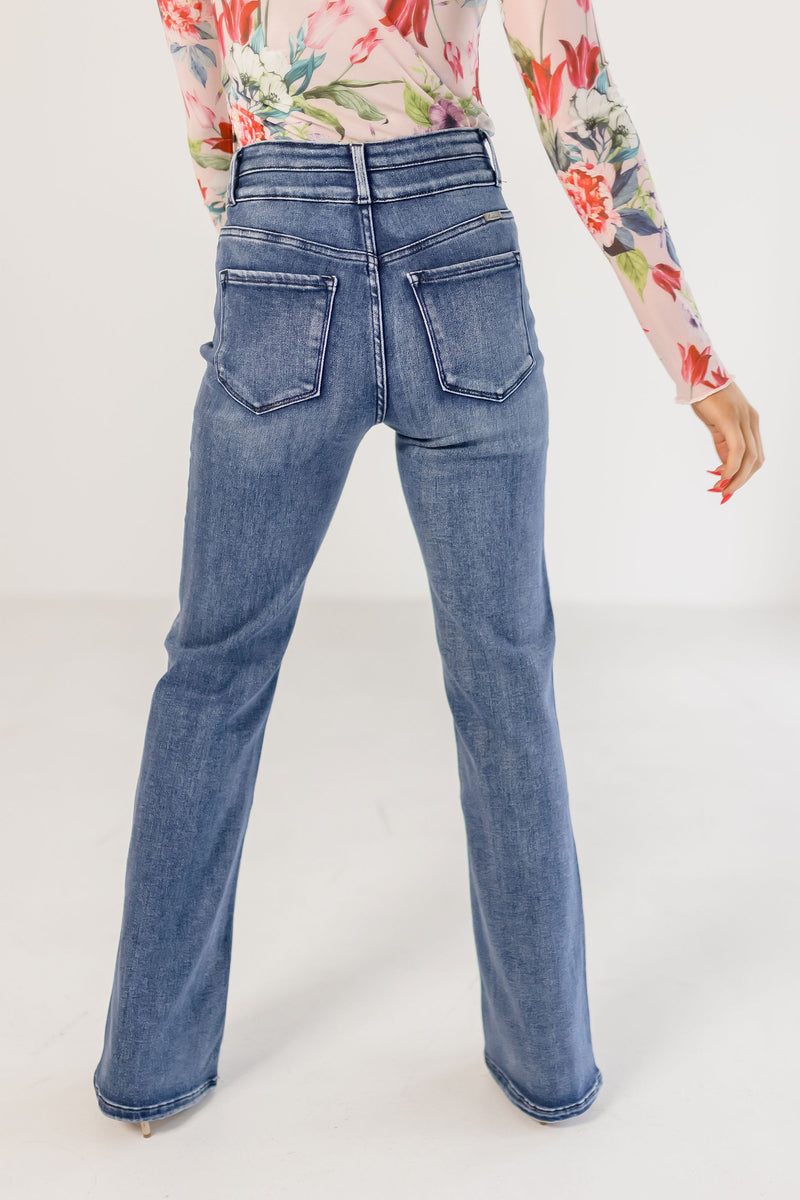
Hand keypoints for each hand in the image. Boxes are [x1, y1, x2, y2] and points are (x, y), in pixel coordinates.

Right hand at [690, 381, 763, 503]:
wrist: (697, 374)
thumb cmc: (704, 398)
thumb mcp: (716, 424)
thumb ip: (723, 444)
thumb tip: (725, 466)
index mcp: (750, 422)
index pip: (755, 455)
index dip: (745, 474)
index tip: (728, 486)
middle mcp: (752, 421)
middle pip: (756, 460)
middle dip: (742, 480)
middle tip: (724, 493)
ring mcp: (744, 419)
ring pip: (750, 458)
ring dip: (737, 478)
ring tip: (721, 488)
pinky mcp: (731, 419)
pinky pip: (738, 449)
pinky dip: (732, 467)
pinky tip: (720, 475)